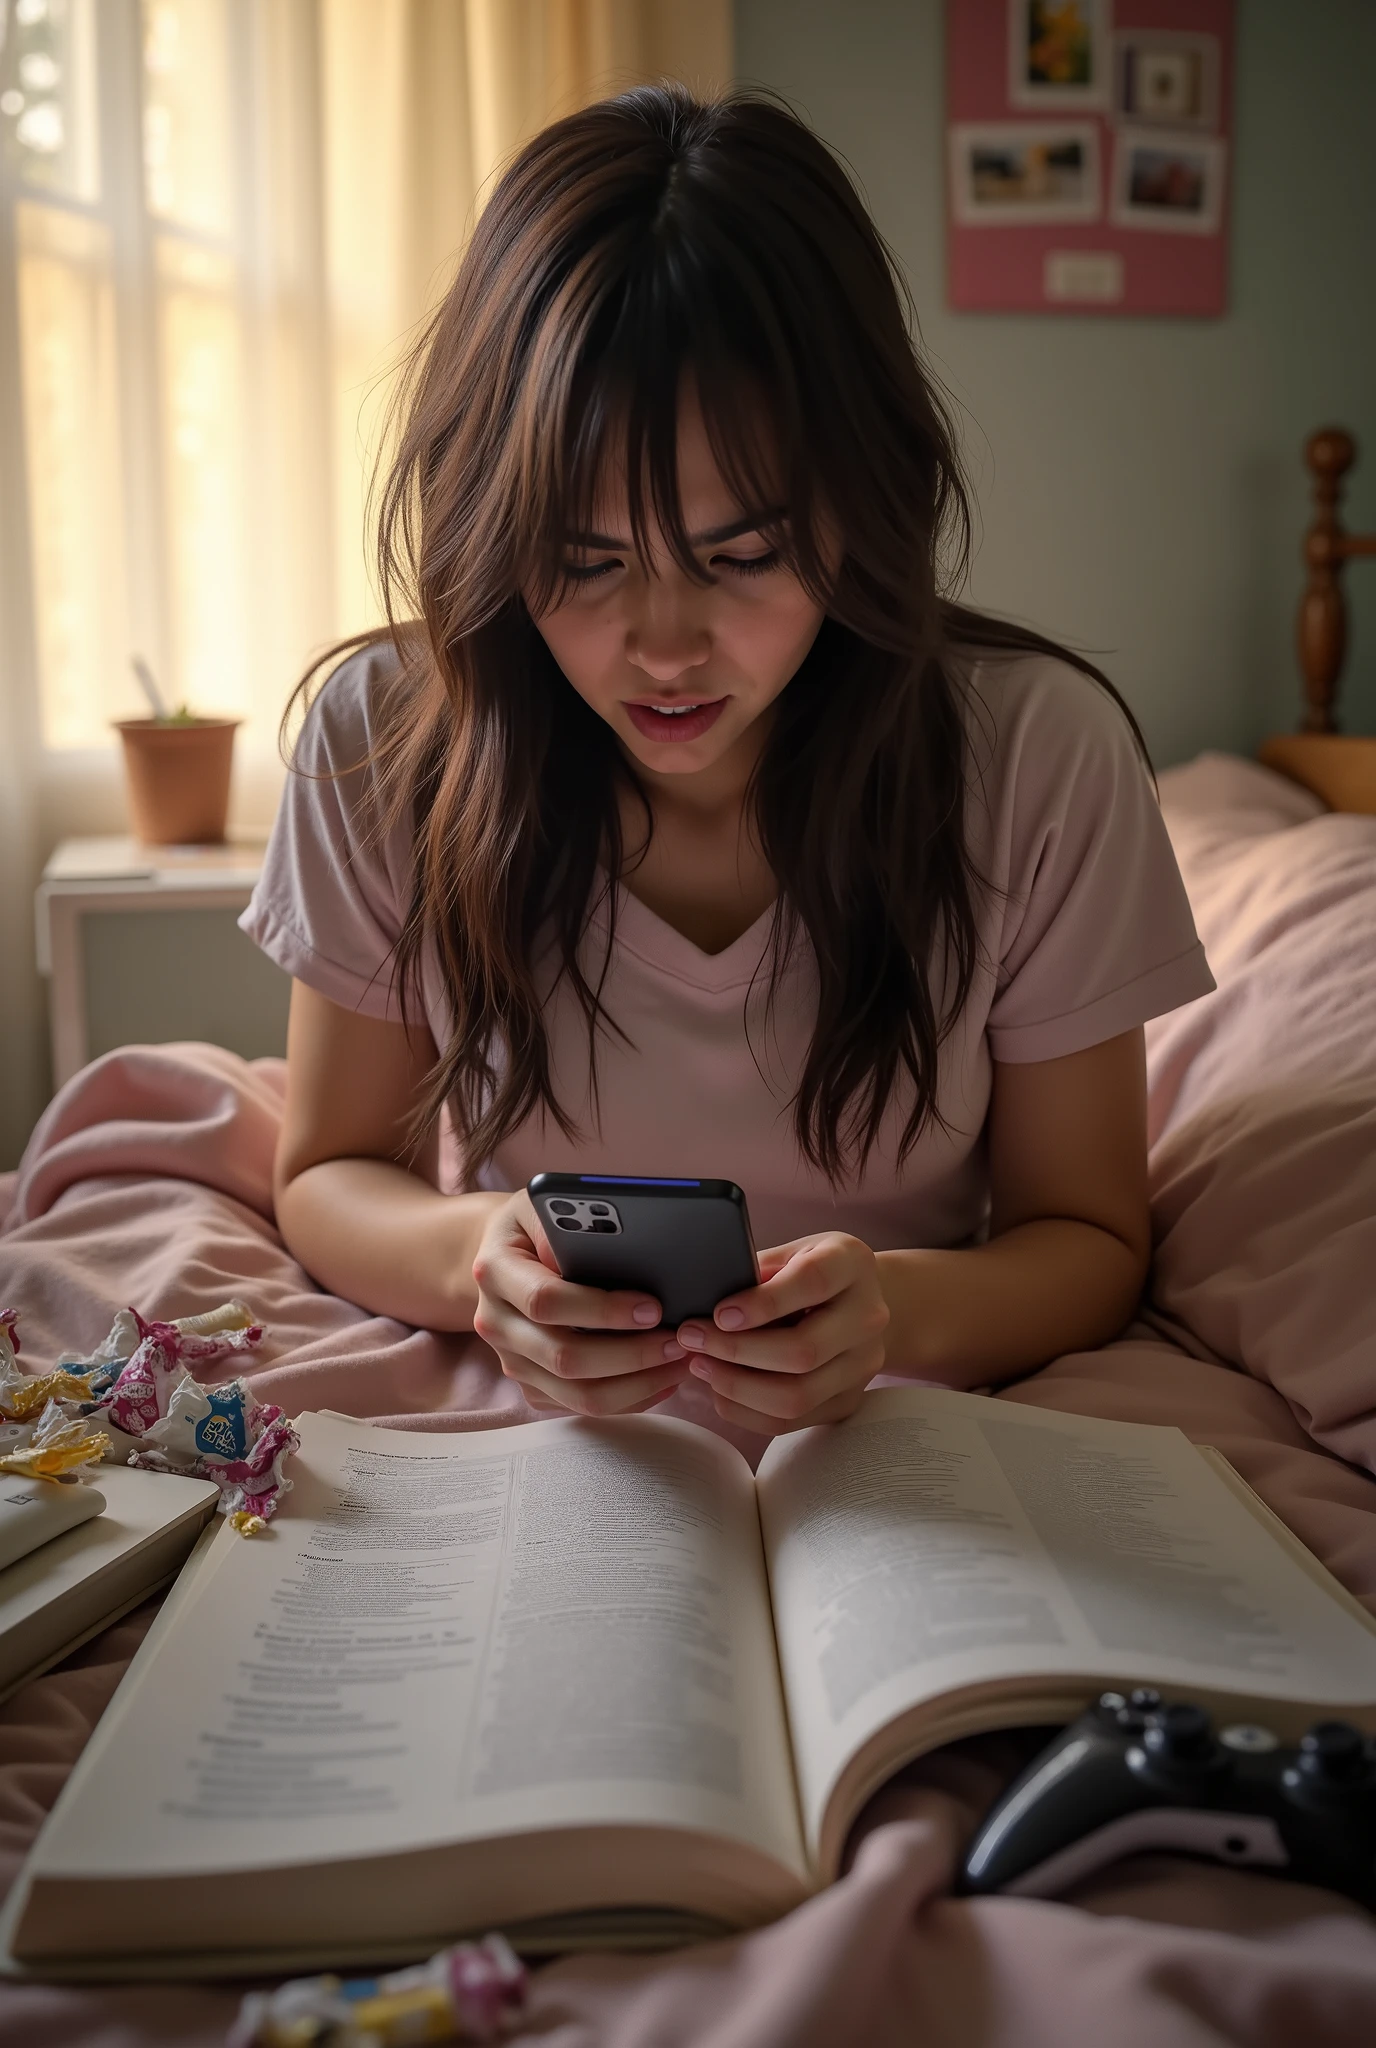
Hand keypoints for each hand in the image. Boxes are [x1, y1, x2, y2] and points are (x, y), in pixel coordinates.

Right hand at [471, 1191, 689, 1415]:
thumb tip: (610, 1243)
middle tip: (678, 1340)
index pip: (547, 1301)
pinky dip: (629, 1399)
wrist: (502, 1258)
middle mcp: (496, 1323)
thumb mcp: (541, 1204)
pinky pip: (581, 1406)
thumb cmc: (534, 1226)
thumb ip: (567, 1219)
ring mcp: (512, 1360)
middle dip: (631, 1355)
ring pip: (577, 1395)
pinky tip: (662, 1378)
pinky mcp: (531, 1385)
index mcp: (495, 1272)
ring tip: (679, 1363)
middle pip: (565, 1358)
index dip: (602, 1309)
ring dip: (637, 1384)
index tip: (652, 1307)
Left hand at [676, 1232, 889, 1434]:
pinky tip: (720, 1388)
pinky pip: (791, 1420)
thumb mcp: (790, 1251)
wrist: (861, 1301)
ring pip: (796, 1395)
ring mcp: (863, 1363)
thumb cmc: (812, 1269)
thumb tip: (703, 1296)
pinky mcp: (849, 1399)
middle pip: (803, 1351)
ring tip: (701, 1365)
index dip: (763, 1303)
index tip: (719, 1314)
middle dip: (737, 1351)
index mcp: (851, 1264)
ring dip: (737, 1386)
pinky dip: (745, 1409)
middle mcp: (868, 1316)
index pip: (812, 1283)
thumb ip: (757, 1270)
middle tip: (693, 1339)